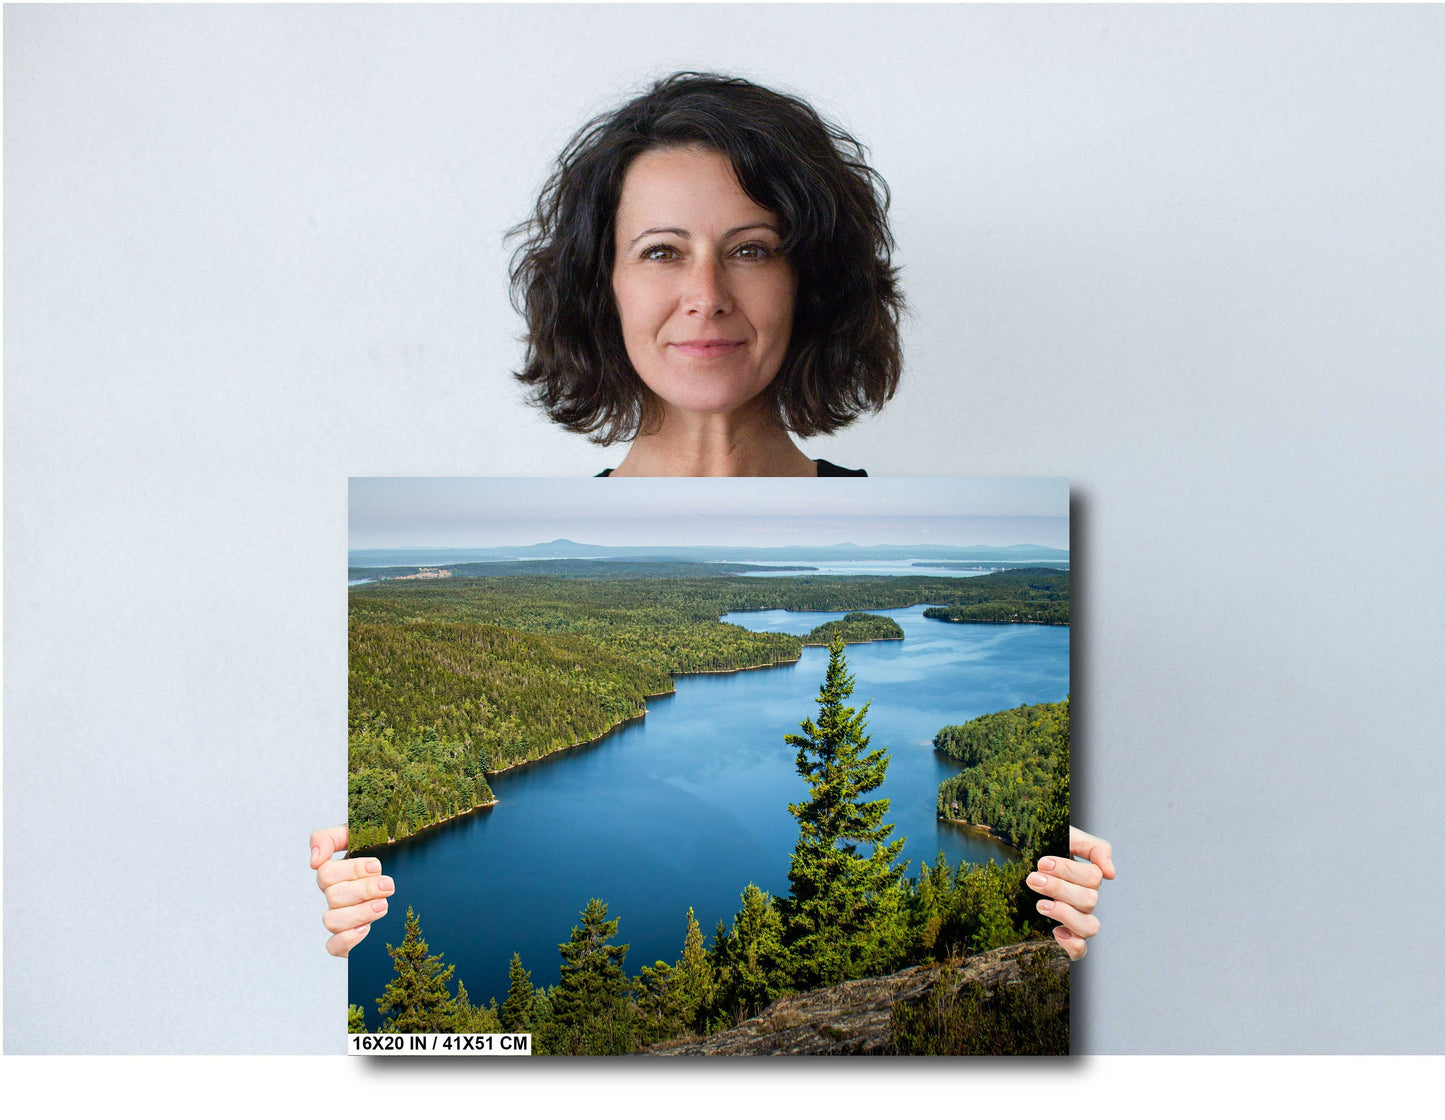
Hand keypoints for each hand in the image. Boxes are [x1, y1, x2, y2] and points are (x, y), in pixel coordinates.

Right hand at [310, 825, 394, 957]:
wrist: (417, 883)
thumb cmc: (388, 854)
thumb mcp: (362, 836)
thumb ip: (331, 838)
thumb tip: (314, 860)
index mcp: (338, 873)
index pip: (325, 872)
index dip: (351, 870)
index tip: (376, 866)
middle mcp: (336, 896)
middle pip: (333, 896)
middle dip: (364, 890)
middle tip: (388, 885)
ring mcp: (342, 919)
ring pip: (331, 920)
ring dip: (359, 912)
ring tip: (383, 906)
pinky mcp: (349, 941)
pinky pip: (333, 946)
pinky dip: (347, 939)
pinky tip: (366, 929)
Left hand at [1027, 826, 1114, 960]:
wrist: (1020, 857)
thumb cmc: (1045, 846)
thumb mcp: (1068, 836)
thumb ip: (1094, 847)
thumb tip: (1111, 874)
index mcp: (1087, 877)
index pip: (1093, 878)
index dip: (1068, 870)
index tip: (1042, 863)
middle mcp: (1085, 900)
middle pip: (1089, 901)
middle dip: (1058, 888)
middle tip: (1033, 879)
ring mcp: (1076, 919)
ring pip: (1089, 927)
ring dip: (1065, 914)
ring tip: (1040, 904)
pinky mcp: (1065, 936)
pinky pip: (1080, 951)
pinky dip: (1072, 944)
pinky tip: (1055, 931)